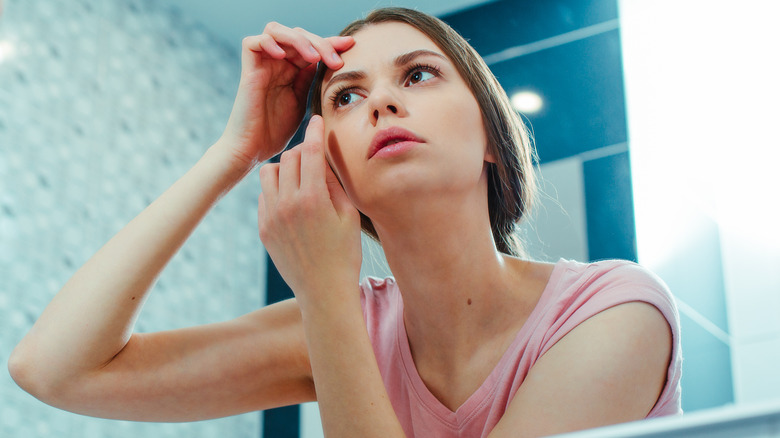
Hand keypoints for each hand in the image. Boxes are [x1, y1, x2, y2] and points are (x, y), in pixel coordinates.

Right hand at [219, 23, 353, 169]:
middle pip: (297, 34)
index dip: (331, 42)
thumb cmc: (276, 131)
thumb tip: (332, 62)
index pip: (311, 45)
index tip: (351, 45)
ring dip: (298, 39)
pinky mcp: (248, 70)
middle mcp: (276, 63)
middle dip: (320, 42)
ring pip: (276, 30)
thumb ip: (311, 80)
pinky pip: (252, 43)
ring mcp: (261, 65)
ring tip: (313, 58)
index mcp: (292, 69)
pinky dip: (269, 43)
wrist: (254, 149)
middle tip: (335, 60)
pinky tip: (284, 57)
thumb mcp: (302, 101)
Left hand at [257, 115, 361, 308]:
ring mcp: (272, 216)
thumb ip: (334, 183)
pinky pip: (264, 195)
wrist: (323, 291)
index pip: (311, 152)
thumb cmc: (344, 253)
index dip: (315, 132)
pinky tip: (292, 200)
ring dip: (285, 168)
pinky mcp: (264, 228)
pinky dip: (277, 190)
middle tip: (314, 156)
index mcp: (313, 199)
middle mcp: (288, 204)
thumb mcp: (349, 215)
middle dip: (303, 151)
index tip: (317, 121)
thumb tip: (323, 159)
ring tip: (300, 178)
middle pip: (290, 157)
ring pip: (270, 172)